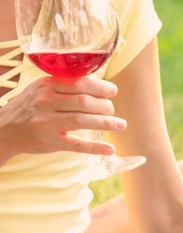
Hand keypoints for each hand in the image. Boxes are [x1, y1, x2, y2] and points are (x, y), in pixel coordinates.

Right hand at [0, 76, 122, 164]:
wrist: (4, 129)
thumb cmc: (30, 107)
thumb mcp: (41, 90)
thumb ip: (65, 85)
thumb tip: (99, 84)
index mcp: (46, 86)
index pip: (78, 83)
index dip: (100, 88)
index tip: (113, 91)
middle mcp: (46, 102)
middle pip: (84, 102)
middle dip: (104, 106)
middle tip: (112, 110)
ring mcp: (47, 123)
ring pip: (82, 120)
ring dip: (106, 123)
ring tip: (120, 125)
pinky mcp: (50, 142)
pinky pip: (76, 145)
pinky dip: (95, 147)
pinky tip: (110, 149)